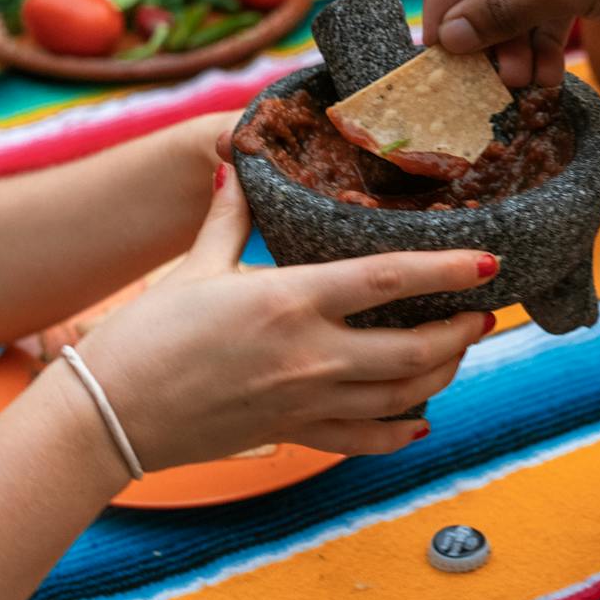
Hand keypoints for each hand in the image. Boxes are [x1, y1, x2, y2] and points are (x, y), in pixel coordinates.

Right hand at [72, 167, 494, 468]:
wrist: (109, 416)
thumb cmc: (146, 334)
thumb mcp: (193, 266)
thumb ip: (229, 216)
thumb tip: (235, 158)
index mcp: (290, 301)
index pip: (389, 280)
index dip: (447, 270)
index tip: (489, 261)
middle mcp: (311, 356)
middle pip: (414, 351)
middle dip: (460, 333)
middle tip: (486, 313)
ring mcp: (306, 402)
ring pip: (401, 397)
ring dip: (442, 375)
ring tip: (459, 352)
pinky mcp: (293, 434)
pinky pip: (365, 440)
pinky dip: (401, 432)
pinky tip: (419, 421)